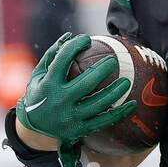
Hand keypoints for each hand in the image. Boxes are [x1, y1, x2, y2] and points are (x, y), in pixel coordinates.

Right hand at [15, 32, 136, 166]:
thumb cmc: (39, 95)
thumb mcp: (38, 76)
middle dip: (101, 71)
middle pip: (85, 84)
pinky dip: (120, 112)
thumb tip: (69, 36)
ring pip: (98, 104)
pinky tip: (132, 104)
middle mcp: (60, 101)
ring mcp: (71, 117)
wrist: (34, 130)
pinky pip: (104, 121)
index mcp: (48, 85)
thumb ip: (52, 56)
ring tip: (127, 81)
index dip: (74, 47)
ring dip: (115, 92)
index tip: (85, 39)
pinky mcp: (80, 130)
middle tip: (113, 61)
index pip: (62, 61)